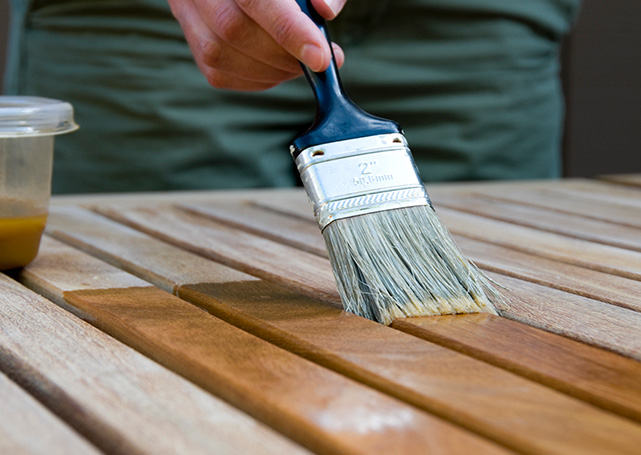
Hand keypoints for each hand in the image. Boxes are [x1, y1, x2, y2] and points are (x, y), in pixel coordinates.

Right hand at [169, 0, 346, 90]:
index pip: (255, 0)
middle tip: (319, 60)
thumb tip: (324, 10)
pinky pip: (221, 74)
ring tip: (301, 62)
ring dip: (272, 70)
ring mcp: (189, 15)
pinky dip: (259, 78)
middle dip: (284, 55)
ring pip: (221, 55)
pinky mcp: (196, 45)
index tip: (320, 57)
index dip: (289, 31)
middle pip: (234, 29)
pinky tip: (280, 67)